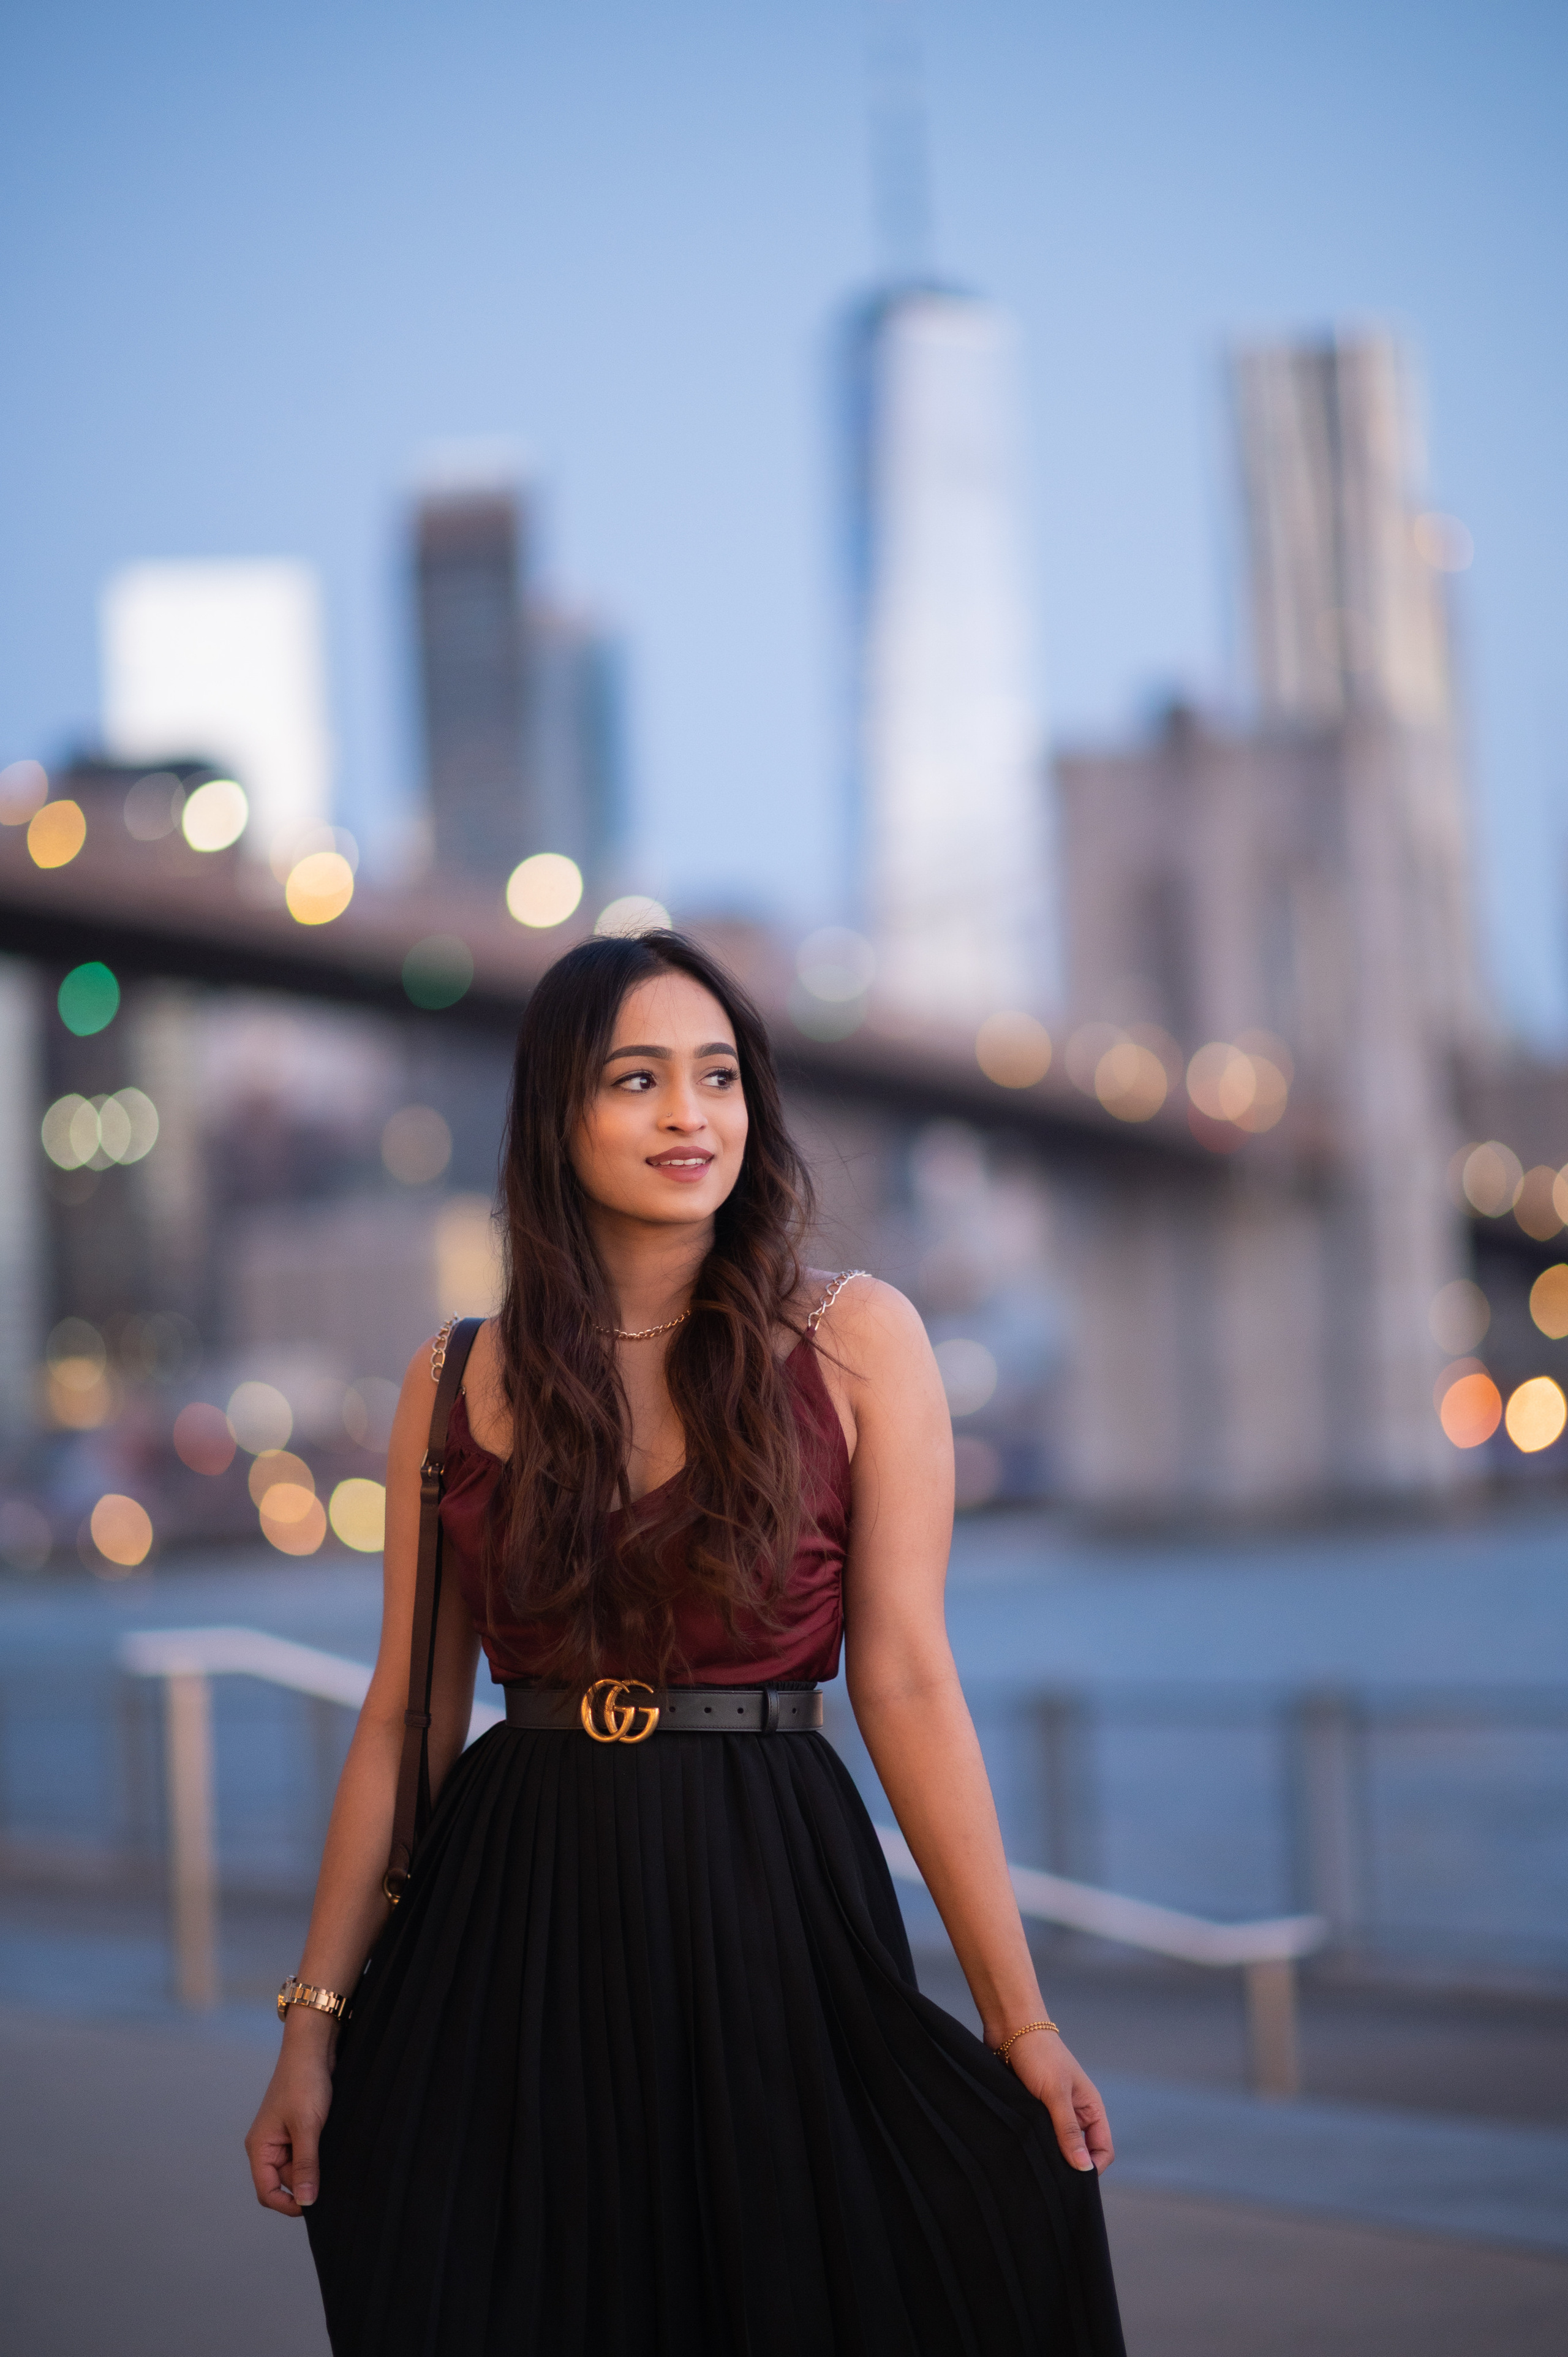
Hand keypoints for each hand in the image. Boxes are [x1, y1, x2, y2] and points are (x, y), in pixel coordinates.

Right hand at [245, 2025, 333, 2215]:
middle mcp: (268, 2145)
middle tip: (331, 2179)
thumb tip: (305, 2202)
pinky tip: (333, 2148)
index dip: (288, 2204)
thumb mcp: (307, 2126)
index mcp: (260, 2147)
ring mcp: (283, 2136)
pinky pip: (306, 2152)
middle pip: (284, 2182)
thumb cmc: (304, 2082)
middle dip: (305, 2184)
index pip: (267, 2192)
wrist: (314, 2047)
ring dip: (314, 2168)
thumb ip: (306, 2164)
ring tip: (333, 2157)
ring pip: (298, 2167)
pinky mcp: (298, 2128)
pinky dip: (318, 2154)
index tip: (314, 2205)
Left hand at [1003, 2030, 1113, 2172]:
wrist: (1010, 2027)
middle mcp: (1075, 2112)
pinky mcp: (1033, 2110)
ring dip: (1049, 2154)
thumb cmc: (1039, 2054)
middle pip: (1080, 2151)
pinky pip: (1039, 2135)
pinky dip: (1034, 2143)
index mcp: (1090, 2107)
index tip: (1071, 2180)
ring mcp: (1053, 2112)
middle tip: (1050, 2177)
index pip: (1102, 2149)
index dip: (1092, 2167)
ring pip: (1057, 2145)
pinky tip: (1022, 2148)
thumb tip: (1084, 2169)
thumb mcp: (1055, 2093)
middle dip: (1069, 2165)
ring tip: (1034, 2161)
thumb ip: (1068, 2131)